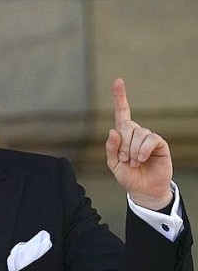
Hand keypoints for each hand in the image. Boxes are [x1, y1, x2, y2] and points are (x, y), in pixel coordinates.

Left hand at [105, 78, 172, 209]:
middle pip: (127, 127)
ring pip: (138, 134)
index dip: (120, 97)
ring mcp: (148, 137)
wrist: (143, 189)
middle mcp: (136, 133)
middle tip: (124, 160)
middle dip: (122, 146)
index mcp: (123, 136)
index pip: (122, 112)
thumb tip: (112, 131)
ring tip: (133, 163)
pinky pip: (150, 139)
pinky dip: (143, 150)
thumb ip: (111, 148)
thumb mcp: (113, 164)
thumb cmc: (128, 176)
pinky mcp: (159, 143)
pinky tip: (141, 159)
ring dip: (132, 151)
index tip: (118, 81)